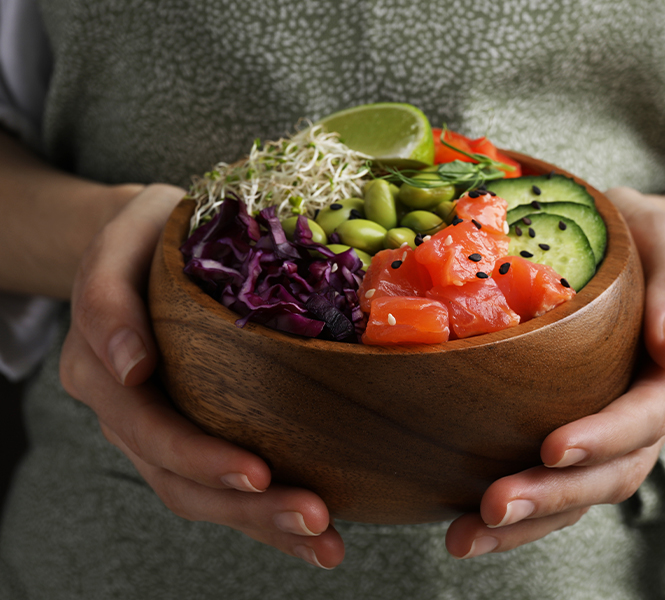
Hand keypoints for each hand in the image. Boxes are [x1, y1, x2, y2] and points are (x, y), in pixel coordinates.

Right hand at [59, 184, 343, 568]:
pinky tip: (316, 533)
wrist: (148, 246)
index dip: (197, 454)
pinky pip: (224, 485)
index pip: (145, 423)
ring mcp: (160, 429)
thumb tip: (131, 368)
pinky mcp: (196, 431)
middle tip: (312, 514)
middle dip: (247, 506)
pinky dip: (267, 515)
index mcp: (101, 367)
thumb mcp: (121, 240)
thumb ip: (107, 297)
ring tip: (326, 540)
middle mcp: (127, 411)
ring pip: (203, 495)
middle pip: (179, 477)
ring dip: (265, 524)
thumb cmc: (146, 236)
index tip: (254, 472)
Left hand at [445, 186, 664, 557]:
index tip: (555, 448)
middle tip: (493, 506)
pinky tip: (470, 521)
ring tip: (468, 536)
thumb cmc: (642, 239)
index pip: (649, 414)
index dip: (606, 436)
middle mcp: (651, 412)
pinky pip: (556, 482)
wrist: (633, 250)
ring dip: (528, 520)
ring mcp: (614, 431)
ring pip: (582, 492)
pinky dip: (520, 510)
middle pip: (613, 472)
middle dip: (554, 495)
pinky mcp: (579, 435)